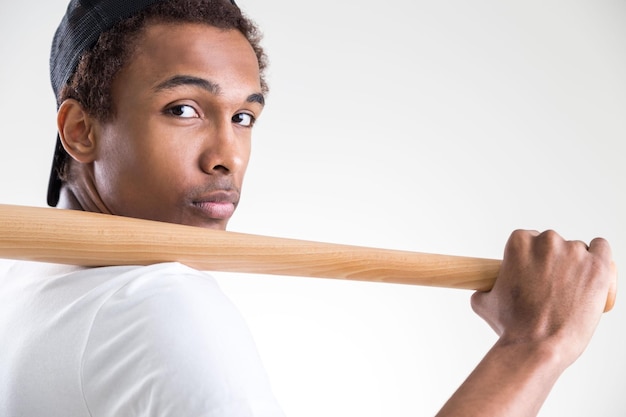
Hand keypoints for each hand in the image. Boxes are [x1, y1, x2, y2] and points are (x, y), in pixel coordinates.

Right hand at [471, 229, 615, 365]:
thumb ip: (482, 290)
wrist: (538, 345)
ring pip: (578, 249)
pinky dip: (598, 255)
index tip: (535, 271)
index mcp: (519, 242)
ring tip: (572, 290)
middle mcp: (547, 241)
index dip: (532, 256)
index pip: (529, 238)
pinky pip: (601, 248)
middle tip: (552, 286)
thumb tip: (481, 290)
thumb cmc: (512, 325)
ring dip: (575, 263)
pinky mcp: (598, 266)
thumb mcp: (485, 303)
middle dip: (553, 260)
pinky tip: (593, 270)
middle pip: (553, 242)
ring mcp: (574, 253)